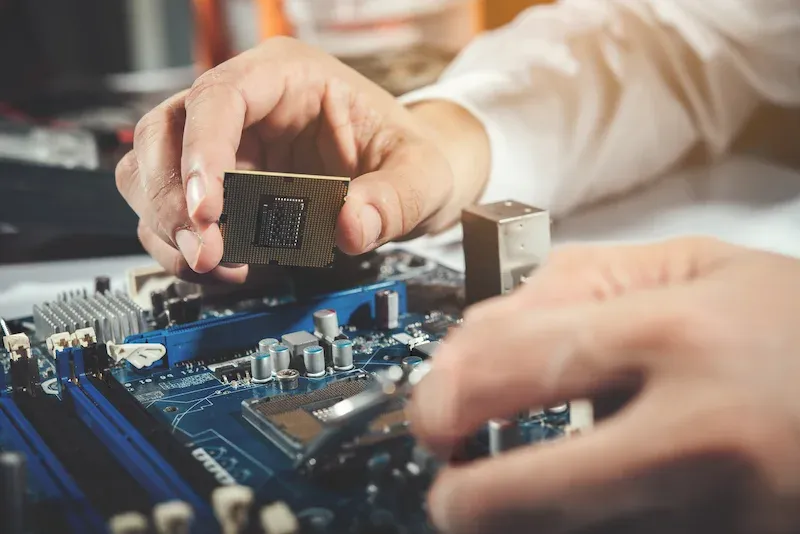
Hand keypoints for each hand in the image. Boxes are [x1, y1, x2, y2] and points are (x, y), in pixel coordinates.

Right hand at [115, 37, 488, 282]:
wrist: (403, 179)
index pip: (218, 97)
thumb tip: (350, 227)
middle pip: (163, 133)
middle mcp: (245, 106)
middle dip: (172, 200)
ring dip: (169, 227)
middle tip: (207, 252)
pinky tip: (222, 267)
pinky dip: (183, 246)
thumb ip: (393, 200)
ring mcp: (226, 146)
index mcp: (287, 76)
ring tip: (217, 265)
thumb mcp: (420, 174)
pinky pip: (173, 213)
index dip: (201, 152)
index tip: (209, 211)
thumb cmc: (405, 157)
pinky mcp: (220, 187)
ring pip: (151, 174)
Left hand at [409, 237, 799, 533]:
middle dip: (460, 498)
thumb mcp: (691, 265)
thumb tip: (474, 335)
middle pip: (525, 493)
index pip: (517, 366)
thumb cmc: (787, 322)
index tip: (429, 411)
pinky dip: (577, 530)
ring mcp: (717, 513)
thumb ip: (575, 282)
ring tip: (506, 491)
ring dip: (514, 521)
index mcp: (676, 338)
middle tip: (447, 485)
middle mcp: (695, 436)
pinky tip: (577, 502)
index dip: (446, 394)